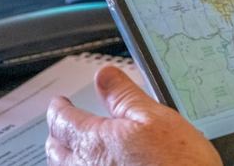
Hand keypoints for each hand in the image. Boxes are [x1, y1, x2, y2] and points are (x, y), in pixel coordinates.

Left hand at [45, 66, 219, 165]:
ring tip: (76, 149)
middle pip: (55, 149)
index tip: (61, 102)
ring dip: (66, 156)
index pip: (62, 119)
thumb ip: (124, 96)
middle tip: (65, 124)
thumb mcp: (156, 118)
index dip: (60, 106)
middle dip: (58, 132)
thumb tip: (104, 76)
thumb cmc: (178, 165)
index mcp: (93, 141)